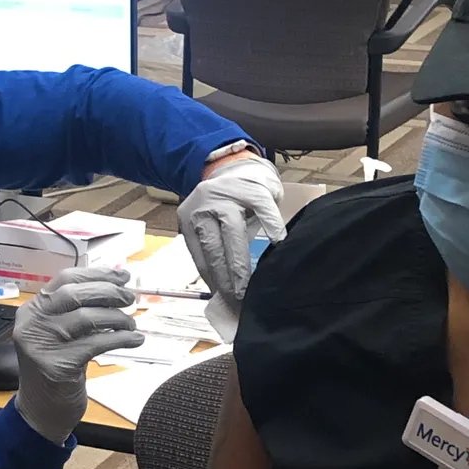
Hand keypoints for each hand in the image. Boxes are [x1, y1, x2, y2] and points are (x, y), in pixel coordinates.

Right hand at [12, 267, 144, 443]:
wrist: (42, 410)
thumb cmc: (57, 367)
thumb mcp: (61, 334)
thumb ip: (78, 310)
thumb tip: (116, 284)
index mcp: (33, 309)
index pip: (66, 279)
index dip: (97, 274)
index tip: (122, 275)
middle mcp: (32, 322)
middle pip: (75, 294)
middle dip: (108, 292)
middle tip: (130, 298)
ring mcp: (42, 344)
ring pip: (86, 317)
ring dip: (116, 317)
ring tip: (131, 323)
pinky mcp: (57, 365)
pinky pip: (96, 343)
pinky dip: (120, 339)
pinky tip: (134, 340)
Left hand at [178, 156, 285, 302]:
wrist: (238, 168)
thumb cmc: (227, 207)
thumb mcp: (210, 225)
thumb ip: (214, 252)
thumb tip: (222, 293)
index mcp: (190, 218)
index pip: (200, 255)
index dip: (212, 280)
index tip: (223, 300)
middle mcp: (204, 206)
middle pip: (213, 246)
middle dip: (225, 277)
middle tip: (236, 299)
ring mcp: (228, 196)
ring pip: (233, 232)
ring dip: (241, 263)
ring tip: (249, 286)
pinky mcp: (252, 189)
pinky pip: (263, 211)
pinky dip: (271, 228)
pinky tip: (278, 244)